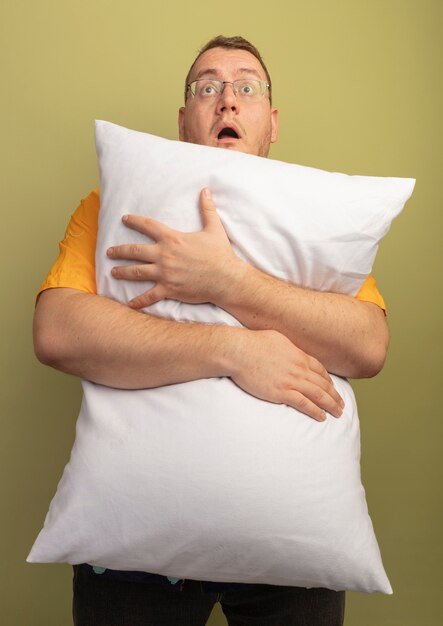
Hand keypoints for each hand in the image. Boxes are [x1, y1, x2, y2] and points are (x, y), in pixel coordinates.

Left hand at [107, 188, 242, 307]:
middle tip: (109, 252)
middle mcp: (164, 255)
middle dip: (120, 251)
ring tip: (113, 272)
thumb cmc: (220, 254)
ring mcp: (164, 274)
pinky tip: (129, 304)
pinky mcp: (169, 289)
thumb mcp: (214, 228)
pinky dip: (138, 301)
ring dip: (122, 272)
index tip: (124, 219)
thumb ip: (207, 208)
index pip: (148, 226)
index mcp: (172, 239)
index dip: (135, 221)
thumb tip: (206, 189)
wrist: (225, 278)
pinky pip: (149, 296)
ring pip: (137, 272)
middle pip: (135, 250)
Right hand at [230, 329, 344, 421]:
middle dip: (335, 396)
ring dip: (330, 405)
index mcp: (299, 355)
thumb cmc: (254, 342)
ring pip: (318, 395)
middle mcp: (299, 369)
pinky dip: (315, 411)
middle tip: (341, 404)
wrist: (239, 352)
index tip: (333, 388)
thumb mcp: (278, 339)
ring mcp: (291, 381)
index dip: (329, 381)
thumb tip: (293, 352)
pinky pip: (304, 404)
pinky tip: (322, 417)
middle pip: (323, 384)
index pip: (320, 370)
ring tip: (338, 413)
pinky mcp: (281, 393)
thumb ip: (290, 348)